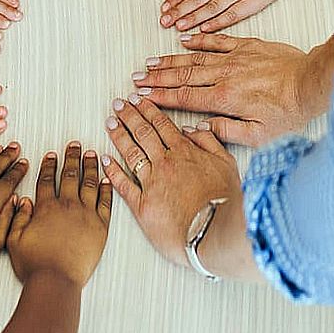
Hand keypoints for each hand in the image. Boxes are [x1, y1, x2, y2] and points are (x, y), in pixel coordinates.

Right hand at [5, 142, 112, 287]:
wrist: (56, 280)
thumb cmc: (34, 264)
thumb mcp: (14, 240)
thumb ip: (17, 218)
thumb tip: (23, 200)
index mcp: (46, 207)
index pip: (47, 180)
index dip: (48, 165)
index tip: (51, 155)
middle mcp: (67, 206)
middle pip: (70, 175)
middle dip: (72, 157)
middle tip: (75, 145)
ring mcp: (86, 215)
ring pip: (89, 183)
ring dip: (90, 166)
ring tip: (92, 154)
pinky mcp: (100, 227)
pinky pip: (106, 203)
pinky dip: (106, 189)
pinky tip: (107, 179)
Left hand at [101, 96, 241, 267]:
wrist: (216, 233)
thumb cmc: (225, 203)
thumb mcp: (227, 165)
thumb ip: (210, 143)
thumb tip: (194, 128)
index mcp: (185, 152)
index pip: (162, 125)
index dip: (148, 110)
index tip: (138, 99)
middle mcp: (164, 163)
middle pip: (143, 133)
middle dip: (129, 116)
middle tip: (118, 104)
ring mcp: (151, 184)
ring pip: (130, 153)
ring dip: (118, 135)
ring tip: (109, 123)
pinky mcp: (142, 206)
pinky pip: (123, 184)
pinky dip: (112, 171)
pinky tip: (105, 160)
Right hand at [133, 32, 333, 145]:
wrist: (312, 82)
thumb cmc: (289, 112)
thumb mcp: (259, 134)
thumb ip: (226, 131)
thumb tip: (199, 129)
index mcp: (226, 98)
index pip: (185, 97)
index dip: (161, 97)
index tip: (143, 95)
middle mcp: (226, 75)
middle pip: (184, 76)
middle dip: (158, 78)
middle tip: (138, 78)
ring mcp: (236, 57)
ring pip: (195, 58)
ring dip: (171, 60)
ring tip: (151, 62)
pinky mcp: (248, 45)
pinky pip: (218, 40)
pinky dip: (199, 40)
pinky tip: (184, 40)